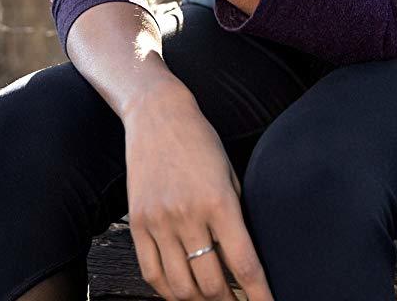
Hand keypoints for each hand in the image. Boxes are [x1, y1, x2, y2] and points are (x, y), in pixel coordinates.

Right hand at [122, 88, 273, 300]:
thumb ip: (236, 216)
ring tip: (212, 300)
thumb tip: (244, 259)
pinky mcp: (138, 223)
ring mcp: (159, 221)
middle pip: (211, 284)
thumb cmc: (200, 141)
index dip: (259, 295)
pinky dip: (168, 292)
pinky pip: (151, 273)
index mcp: (219, 202)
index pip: (244, 264)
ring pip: (181, 286)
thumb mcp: (230, 174)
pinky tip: (181, 292)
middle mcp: (188, 215)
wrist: (158, 115)